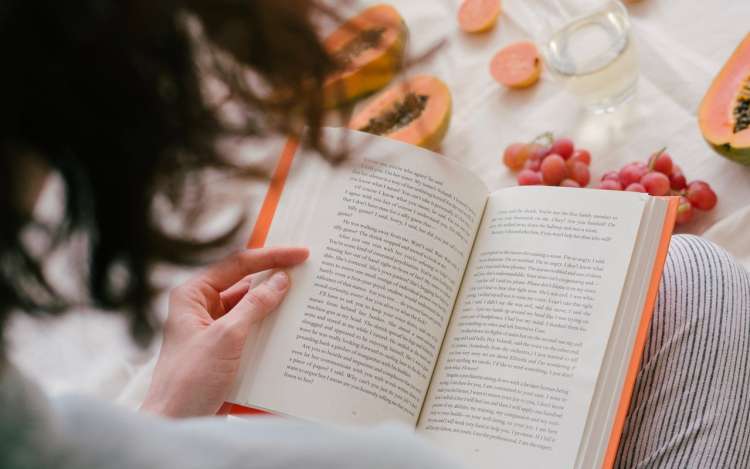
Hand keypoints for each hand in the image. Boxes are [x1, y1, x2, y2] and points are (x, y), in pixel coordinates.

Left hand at [141, 246, 308, 417]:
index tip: (299, 254)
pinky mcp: (225, 350)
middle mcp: (201, 308)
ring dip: (275, 305)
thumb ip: (254, 305)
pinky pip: (252, 331)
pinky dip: (271, 328)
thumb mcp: (226, 337)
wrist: (177, 423)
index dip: (270, 257)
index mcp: (192, 295)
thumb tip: (280, 281)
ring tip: (305, 298)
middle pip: (244, 284)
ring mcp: (213, 330)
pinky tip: (293, 328)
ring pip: (250, 308)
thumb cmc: (189, 380)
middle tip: (307, 271)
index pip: (236, 265)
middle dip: (274, 279)